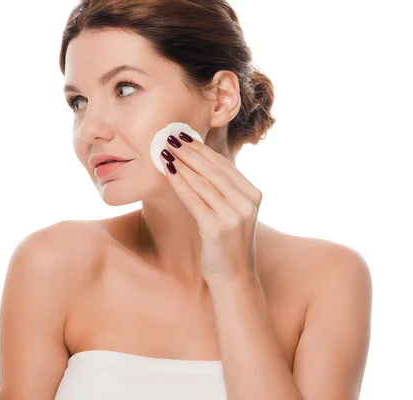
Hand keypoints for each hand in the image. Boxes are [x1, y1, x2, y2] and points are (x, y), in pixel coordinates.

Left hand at [160, 132, 261, 279]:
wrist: (234, 277)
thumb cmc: (228, 243)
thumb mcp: (233, 212)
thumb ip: (224, 189)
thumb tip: (197, 161)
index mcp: (253, 194)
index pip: (224, 165)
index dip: (202, 149)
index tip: (185, 136)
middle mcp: (247, 202)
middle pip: (212, 169)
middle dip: (189, 151)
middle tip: (170, 137)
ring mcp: (233, 215)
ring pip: (202, 182)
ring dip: (181, 163)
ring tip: (165, 150)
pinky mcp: (217, 227)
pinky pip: (194, 199)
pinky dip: (179, 183)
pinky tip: (168, 172)